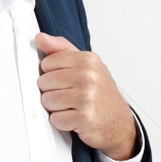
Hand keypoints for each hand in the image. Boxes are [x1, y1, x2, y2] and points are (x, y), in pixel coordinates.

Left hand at [34, 32, 137, 159]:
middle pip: (44, 82)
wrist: (120, 123)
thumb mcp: (87, 66)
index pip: (48, 62)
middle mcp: (88, 76)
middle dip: (52, 91)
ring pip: (47, 100)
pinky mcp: (84, 117)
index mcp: (88, 60)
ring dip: (56, 108)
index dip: (51, 74)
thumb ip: (61, 50)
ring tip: (72, 107)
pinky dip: (62, 122)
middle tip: (69, 96)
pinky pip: (55, 119)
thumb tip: (40, 38)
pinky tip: (74, 118)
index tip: (64, 80)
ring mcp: (87, 97)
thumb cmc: (102, 95)